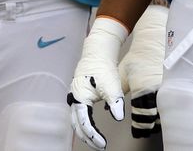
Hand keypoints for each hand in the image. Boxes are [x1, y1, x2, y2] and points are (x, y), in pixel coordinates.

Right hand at [68, 17, 127, 149]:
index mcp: (79, 97)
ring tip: (96, 141)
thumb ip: (115, 102)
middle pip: (77, 125)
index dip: (93, 136)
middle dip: (87, 138)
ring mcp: (75, 96)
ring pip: (76, 120)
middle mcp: (74, 98)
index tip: (103, 144)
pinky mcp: (79, 95)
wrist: (98, 52)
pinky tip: (94, 128)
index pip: (84, 123)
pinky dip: (85, 124)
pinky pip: (79, 114)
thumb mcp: (112, 86)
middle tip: (99, 146)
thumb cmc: (103, 68)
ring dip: (85, 132)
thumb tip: (118, 117)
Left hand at [118, 5, 167, 137]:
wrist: (155, 40)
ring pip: (166, 112)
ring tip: (155, 121)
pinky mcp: (175, 83)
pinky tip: (165, 110)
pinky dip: (169, 108)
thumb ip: (116, 93)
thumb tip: (108, 108)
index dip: (139, 127)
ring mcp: (168, 86)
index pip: (141, 117)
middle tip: (146, 128)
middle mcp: (155, 90)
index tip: (137, 132)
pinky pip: (174, 101)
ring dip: (160, 118)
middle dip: (150, 125)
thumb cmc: (138, 57)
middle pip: (155, 118)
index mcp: (141, 89)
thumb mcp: (123, 74)